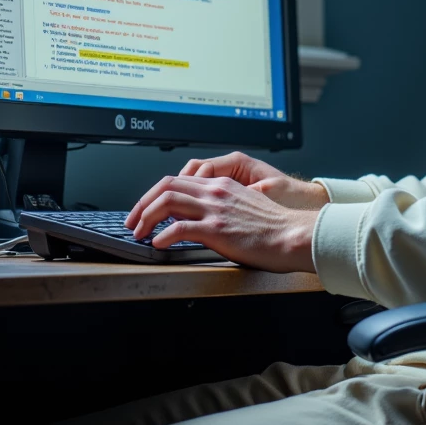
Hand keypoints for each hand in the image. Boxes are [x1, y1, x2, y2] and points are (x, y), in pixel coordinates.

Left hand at [124, 166, 324, 270]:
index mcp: (222, 185)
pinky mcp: (216, 229)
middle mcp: (215, 192)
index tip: (145, 210)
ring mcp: (215, 209)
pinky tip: (158, 244)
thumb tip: (204, 217)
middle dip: (142, 203)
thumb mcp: (247, 205)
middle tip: (132, 221)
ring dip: (146, 217)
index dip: (155, 194)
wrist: (293, 235)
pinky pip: (179, 227)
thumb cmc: (275, 228)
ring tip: (139, 233)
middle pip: (166, 186)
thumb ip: (224, 205)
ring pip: (167, 202)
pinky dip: (162, 235)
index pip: (178, 180)